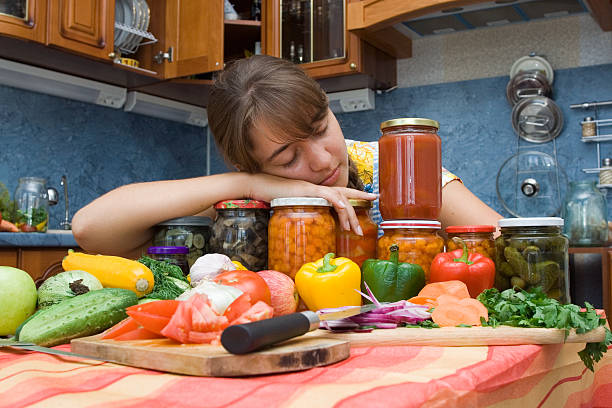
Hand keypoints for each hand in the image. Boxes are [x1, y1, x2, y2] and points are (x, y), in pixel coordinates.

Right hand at [246, 173, 376, 235]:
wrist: (259, 186)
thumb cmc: (273, 196)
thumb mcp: (294, 206)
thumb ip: (305, 211)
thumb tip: (312, 224)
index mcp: (318, 192)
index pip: (342, 192)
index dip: (358, 194)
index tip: (373, 197)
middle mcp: (319, 188)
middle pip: (345, 196)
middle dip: (357, 208)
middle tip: (364, 223)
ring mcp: (314, 188)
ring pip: (339, 199)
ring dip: (348, 214)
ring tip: (353, 229)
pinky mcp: (307, 190)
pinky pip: (326, 194)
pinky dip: (336, 200)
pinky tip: (343, 207)